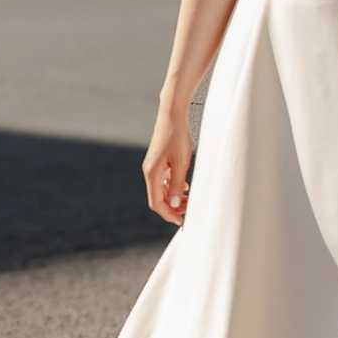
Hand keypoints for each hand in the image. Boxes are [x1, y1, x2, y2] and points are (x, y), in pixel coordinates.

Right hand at [142, 109, 193, 224]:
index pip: (156, 203)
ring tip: (188, 199)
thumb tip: (174, 205)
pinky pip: (163, 180)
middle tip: (188, 211)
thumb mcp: (181, 163)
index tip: (181, 221)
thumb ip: (177, 185)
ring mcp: (153, 166)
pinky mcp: (158, 161)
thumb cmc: (177, 137)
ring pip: (161, 189)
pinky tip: (184, 186)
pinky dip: (173, 186)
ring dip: (173, 197)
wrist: (172, 115)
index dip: (168, 214)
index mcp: (152, 174)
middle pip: (158, 198)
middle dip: (172, 207)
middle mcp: (149, 171)